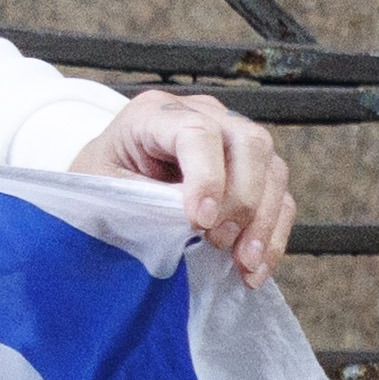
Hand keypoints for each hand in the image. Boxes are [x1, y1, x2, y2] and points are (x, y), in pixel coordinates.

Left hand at [67, 88, 295, 284]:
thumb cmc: (99, 181)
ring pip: (272, 169)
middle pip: (249, 143)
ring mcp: (232, 138)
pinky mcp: (251, 168)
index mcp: (155, 112)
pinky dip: (272, 233)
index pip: (197, 131)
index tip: (199, 221)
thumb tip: (196, 223)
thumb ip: (147, 198)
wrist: (106, 180)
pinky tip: (256, 267)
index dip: (206, 177)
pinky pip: (278, 196)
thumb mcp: (104, 188)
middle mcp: (203, 114)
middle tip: (219, 241)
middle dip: (241, 199)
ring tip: (243, 262)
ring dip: (263, 221)